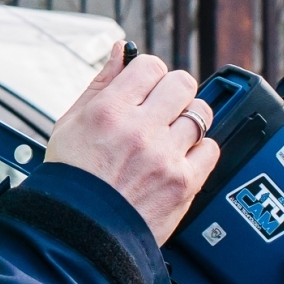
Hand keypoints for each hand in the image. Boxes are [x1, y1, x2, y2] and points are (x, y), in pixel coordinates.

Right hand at [43, 42, 219, 240]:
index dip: (149, 74)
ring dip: (187, 120)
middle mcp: (139, 130)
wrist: (80, 234)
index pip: (150, 66)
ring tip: (170, 136)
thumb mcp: (71, 123)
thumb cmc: (72, 178)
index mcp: (108, 111)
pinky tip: (180, 157)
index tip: (145, 86)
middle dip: (173, 92)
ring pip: (200, 114)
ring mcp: (165, 156)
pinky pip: (211, 149)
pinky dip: (200, 150)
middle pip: (182, 83)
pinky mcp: (184, 183)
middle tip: (162, 108)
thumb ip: (100, 82)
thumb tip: (121, 50)